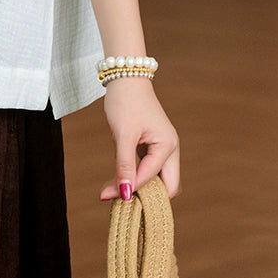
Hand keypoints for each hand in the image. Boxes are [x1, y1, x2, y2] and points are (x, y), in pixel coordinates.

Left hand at [99, 78, 179, 200]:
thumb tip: (124, 193)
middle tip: (118, 200)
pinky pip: (148, 168)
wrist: (125, 77)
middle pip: (166, 186)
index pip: (152, 179)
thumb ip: (124, 165)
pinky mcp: (151, 145)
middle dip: (146, 196)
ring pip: (156, 178)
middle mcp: (170, 149)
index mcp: (168, 146)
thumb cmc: (125, 102)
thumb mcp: (123, 134)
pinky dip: (136, 175)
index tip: (107, 196)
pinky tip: (118, 180)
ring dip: (139, 186)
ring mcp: (162, 147)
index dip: (130, 189)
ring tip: (113, 191)